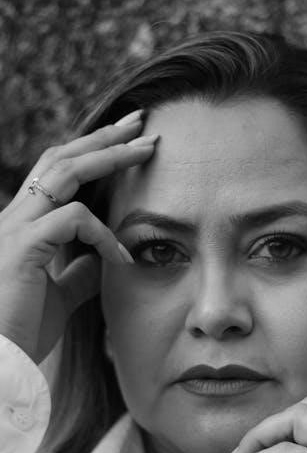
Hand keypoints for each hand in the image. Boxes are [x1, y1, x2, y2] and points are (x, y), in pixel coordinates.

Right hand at [0, 110, 157, 364]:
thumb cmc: (21, 331)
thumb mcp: (60, 295)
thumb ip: (80, 272)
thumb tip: (106, 256)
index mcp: (22, 225)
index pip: (56, 174)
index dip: (91, 153)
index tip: (127, 141)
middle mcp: (15, 217)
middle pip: (61, 158)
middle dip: (103, 137)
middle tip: (141, 121)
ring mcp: (15, 229)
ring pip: (64, 173)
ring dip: (109, 157)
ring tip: (146, 149)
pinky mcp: (23, 248)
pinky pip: (73, 222)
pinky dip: (104, 233)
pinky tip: (121, 257)